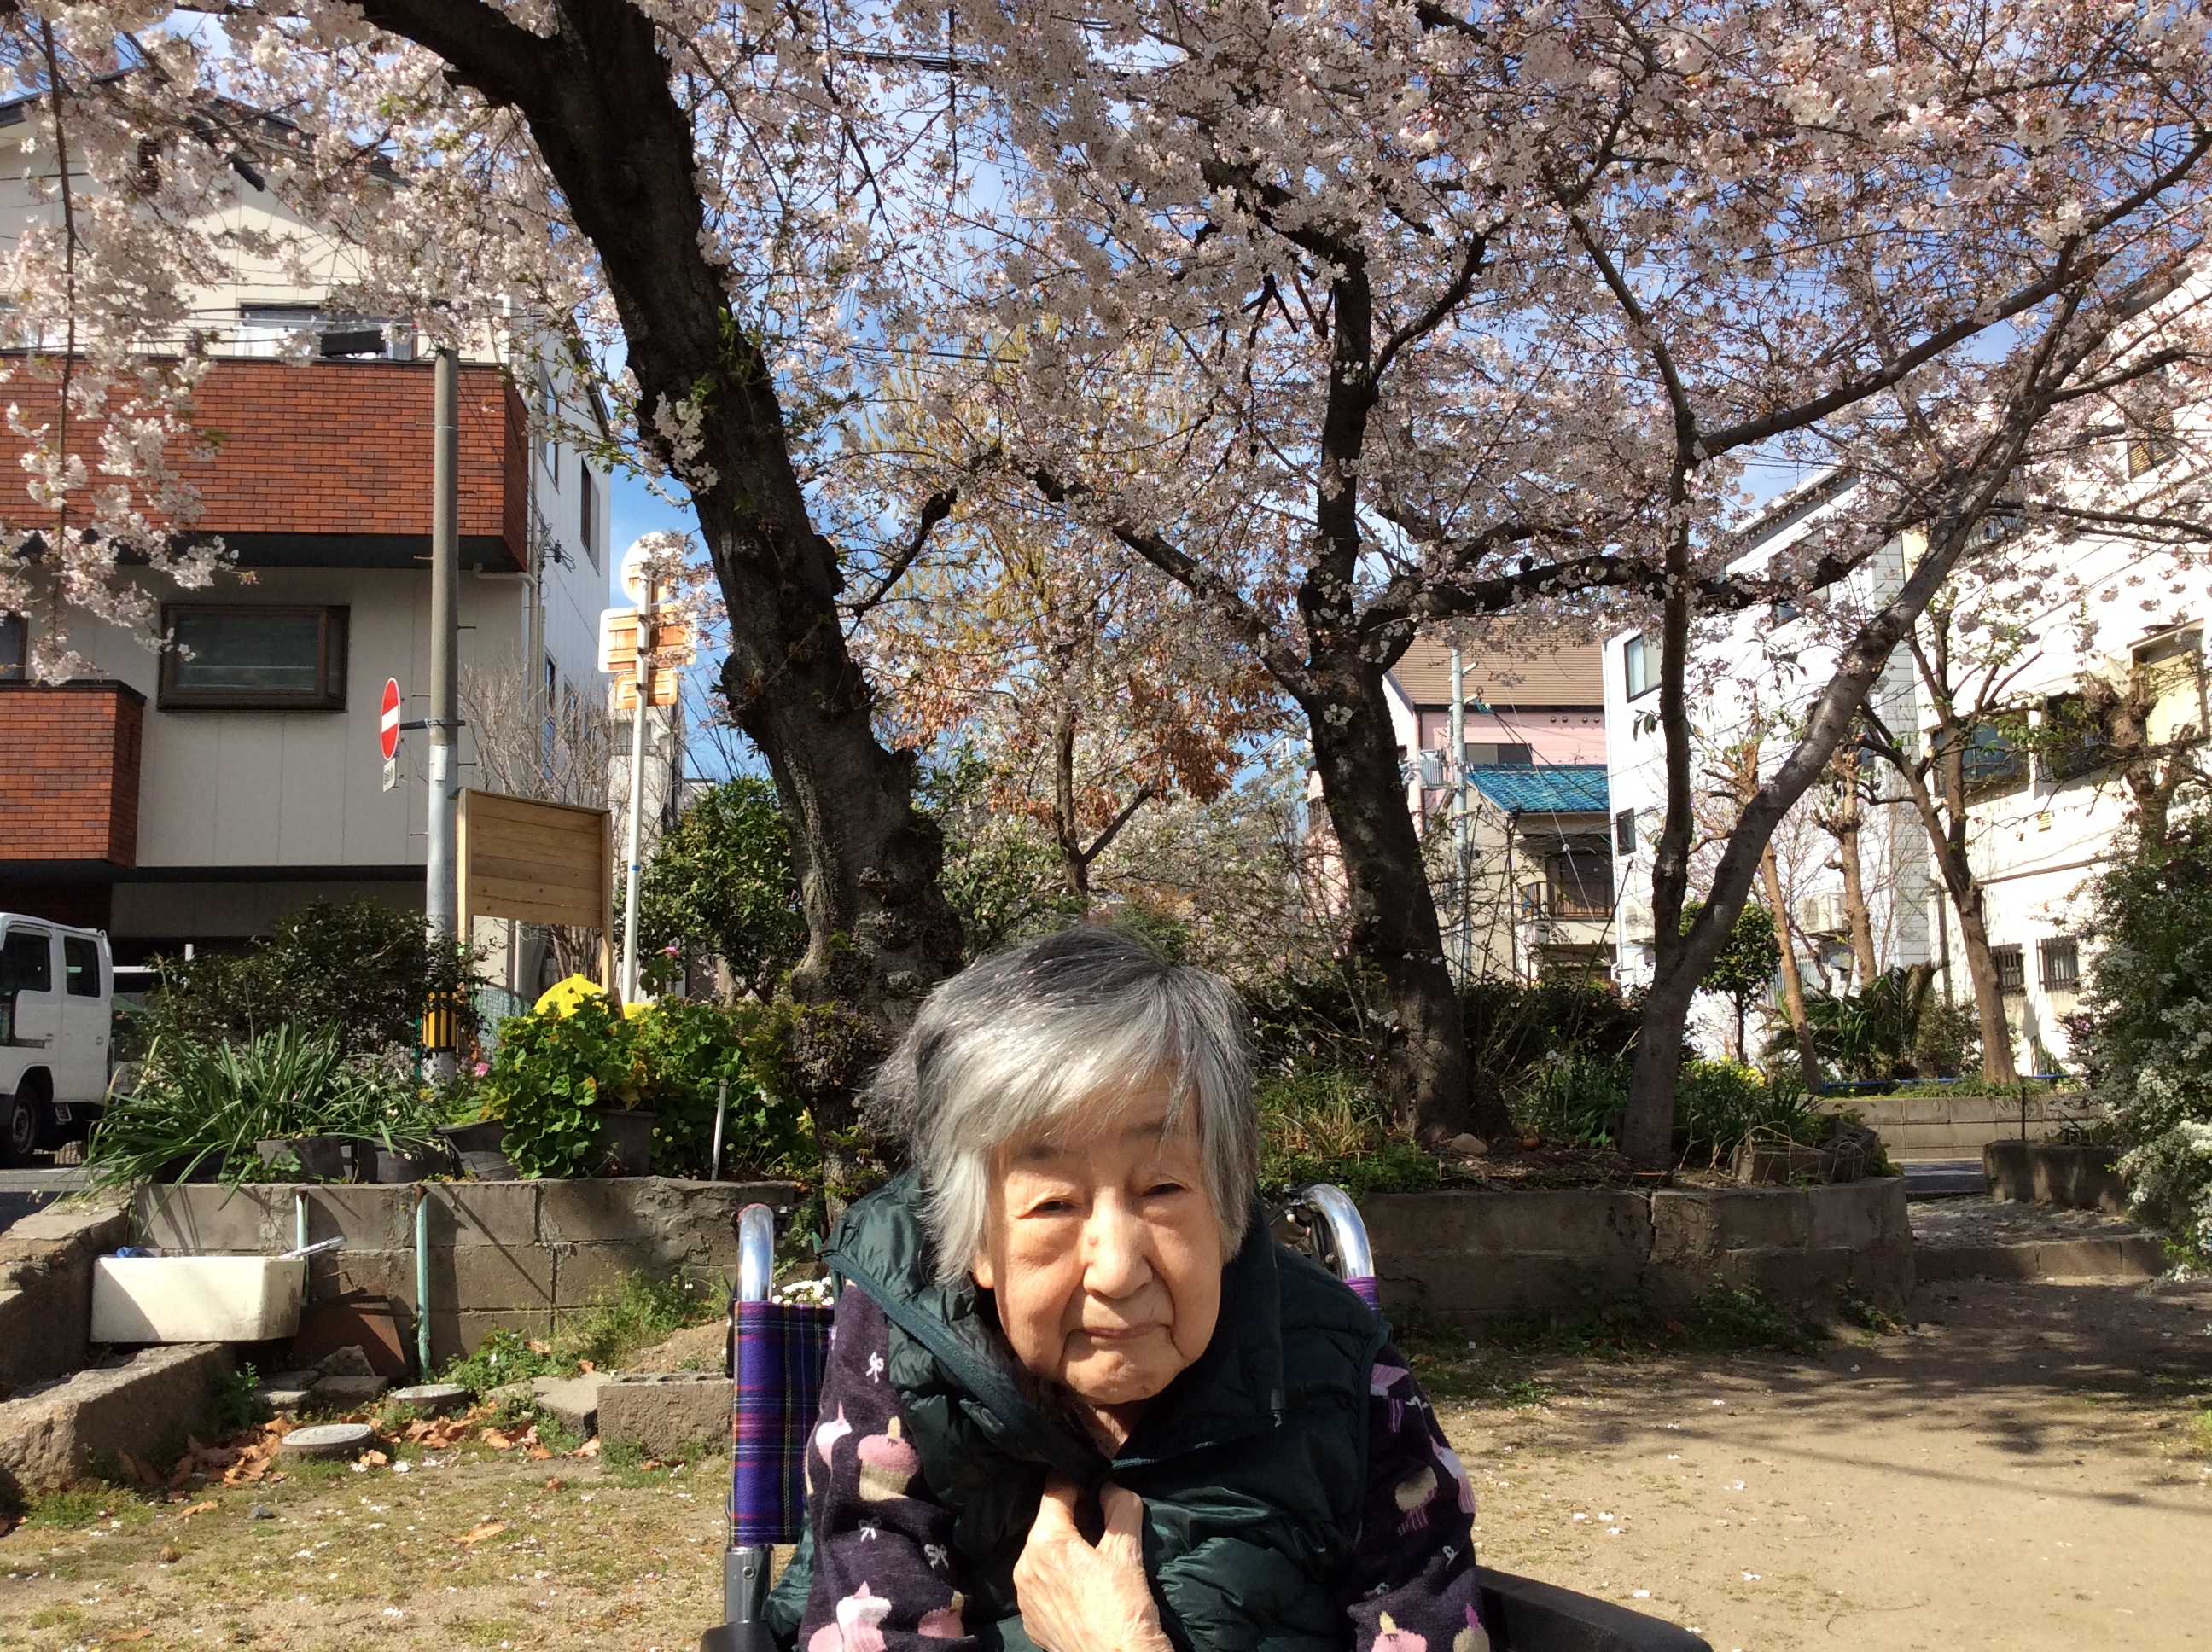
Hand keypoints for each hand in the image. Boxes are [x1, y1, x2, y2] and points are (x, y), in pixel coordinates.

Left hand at [1014, 1474, 1172, 1651]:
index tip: (1095, 1483)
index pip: (1055, 1488)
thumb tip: (1112, 1487)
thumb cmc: (1122, 1610)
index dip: (1076, 1480)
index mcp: (1046, 1542)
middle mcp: (1025, 1565)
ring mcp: (1024, 1596)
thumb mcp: (1129, 1552)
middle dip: (1073, 1517)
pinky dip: (1059, 1578)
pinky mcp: (1030, 1619)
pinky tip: (1084, 1589)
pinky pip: (1042, 1584)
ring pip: (1043, 1554)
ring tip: (1095, 1560)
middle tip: (1102, 1525)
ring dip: (1065, 1549)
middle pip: (1048, 1523)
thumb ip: (1121, 1506)